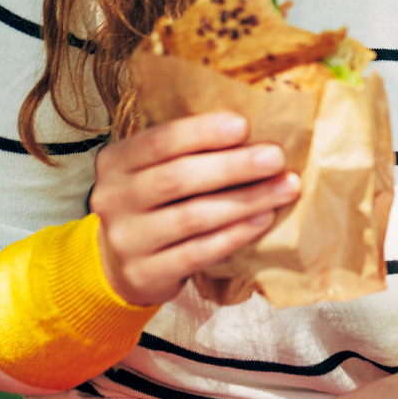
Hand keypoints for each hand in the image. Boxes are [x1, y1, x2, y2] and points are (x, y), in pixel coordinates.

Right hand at [91, 112, 296, 306]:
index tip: (244, 125)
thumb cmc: (155, 204)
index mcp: (116, 162)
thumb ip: (189, 151)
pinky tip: (262, 220)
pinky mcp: (144, 274)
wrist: (120, 265)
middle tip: (275, 157)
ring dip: (245, 201)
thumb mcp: (157, 170)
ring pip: (192, 217)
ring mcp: (126, 240)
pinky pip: (196, 253)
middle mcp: (113, 199)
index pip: (159, 141)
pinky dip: (234, 235)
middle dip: (233, 166)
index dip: (202, 131)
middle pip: (177, 178)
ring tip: (284, 188)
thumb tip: (254, 126)